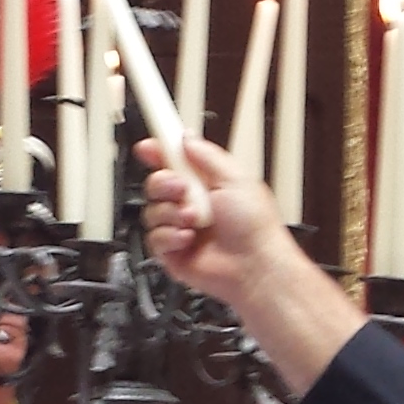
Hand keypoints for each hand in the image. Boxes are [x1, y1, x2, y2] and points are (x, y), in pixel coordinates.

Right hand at [138, 135, 359, 391]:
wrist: (254, 266)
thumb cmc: (255, 227)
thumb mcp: (235, 179)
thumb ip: (207, 156)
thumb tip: (186, 137)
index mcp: (206, 183)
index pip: (174, 161)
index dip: (158, 152)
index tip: (148, 147)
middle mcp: (190, 203)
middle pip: (156, 183)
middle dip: (164, 183)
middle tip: (182, 189)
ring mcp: (180, 227)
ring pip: (152, 211)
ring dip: (172, 214)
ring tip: (195, 221)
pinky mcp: (172, 251)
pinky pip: (154, 237)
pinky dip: (171, 237)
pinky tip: (189, 240)